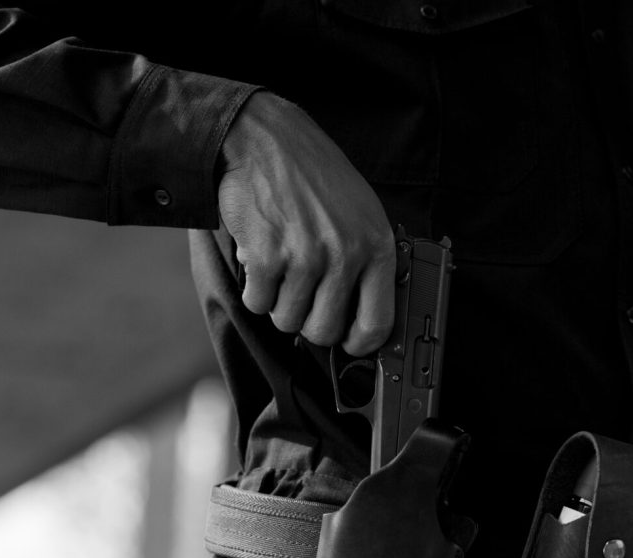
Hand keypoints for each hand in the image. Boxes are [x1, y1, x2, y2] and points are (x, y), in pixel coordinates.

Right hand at [217, 92, 394, 355]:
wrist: (265, 141)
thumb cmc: (312, 177)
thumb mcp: (359, 212)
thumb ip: (365, 261)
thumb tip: (360, 317)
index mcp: (376, 245)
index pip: (378, 323)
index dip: (358, 342)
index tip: (346, 341)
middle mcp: (345, 254)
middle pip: (323, 331)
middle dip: (306, 320)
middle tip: (300, 294)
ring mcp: (306, 257)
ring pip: (286, 320)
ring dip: (277, 301)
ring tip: (280, 266)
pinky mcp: (268, 258)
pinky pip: (257, 303)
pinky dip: (254, 288)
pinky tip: (260, 257)